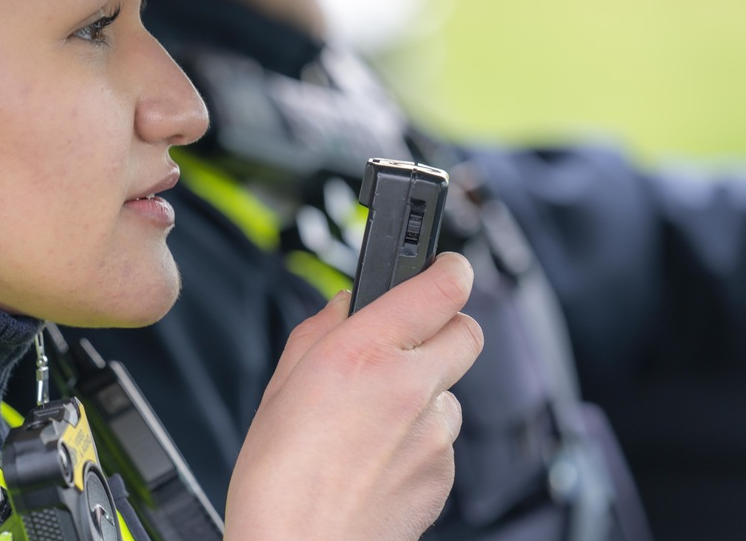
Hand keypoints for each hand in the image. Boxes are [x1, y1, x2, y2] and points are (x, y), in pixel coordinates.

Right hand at [223, 252, 481, 540]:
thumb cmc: (278, 479)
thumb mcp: (281, 383)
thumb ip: (321, 330)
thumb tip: (346, 306)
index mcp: (364, 353)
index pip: (442, 285)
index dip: (448, 268)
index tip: (444, 266)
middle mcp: (410, 387)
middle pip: (467, 331)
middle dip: (443, 327)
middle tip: (407, 342)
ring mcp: (435, 434)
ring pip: (452, 390)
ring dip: (425, 392)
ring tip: (373, 420)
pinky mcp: (445, 474)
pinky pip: (444, 439)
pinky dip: (420, 439)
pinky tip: (377, 457)